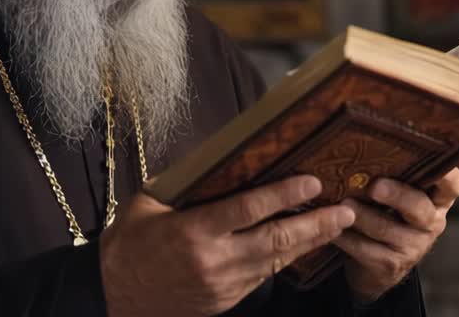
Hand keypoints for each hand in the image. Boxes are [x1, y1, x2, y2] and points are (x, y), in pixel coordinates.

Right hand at [99, 175, 355, 316]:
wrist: (112, 298)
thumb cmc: (127, 245)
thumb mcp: (147, 205)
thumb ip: (182, 185)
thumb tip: (214, 157)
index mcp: (193, 231)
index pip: (249, 209)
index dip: (284, 196)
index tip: (313, 183)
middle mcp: (214, 261)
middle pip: (276, 240)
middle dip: (316, 225)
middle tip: (346, 210)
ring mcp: (222, 285)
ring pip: (276, 261)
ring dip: (309, 243)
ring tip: (338, 225)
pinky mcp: (225, 301)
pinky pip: (262, 276)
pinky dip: (285, 259)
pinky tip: (303, 245)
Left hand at [334, 168, 458, 302]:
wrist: (377, 265)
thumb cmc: (387, 214)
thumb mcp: (399, 195)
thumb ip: (395, 174)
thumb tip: (366, 146)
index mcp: (437, 200)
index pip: (452, 186)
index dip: (447, 174)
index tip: (432, 159)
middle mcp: (431, 223)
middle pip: (419, 208)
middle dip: (397, 195)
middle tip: (375, 186)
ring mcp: (413, 247)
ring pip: (386, 229)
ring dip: (362, 215)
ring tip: (343, 204)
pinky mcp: (390, 265)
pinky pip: (365, 249)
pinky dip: (346, 236)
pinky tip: (332, 226)